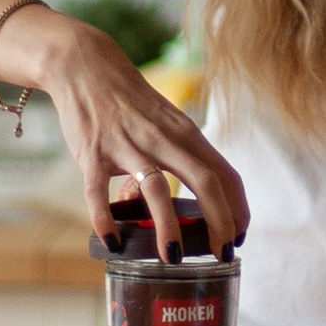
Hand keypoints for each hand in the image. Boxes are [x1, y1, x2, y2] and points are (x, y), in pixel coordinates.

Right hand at [23, 10, 248, 256]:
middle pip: (204, 181)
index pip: (225, 173)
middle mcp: (162, 140)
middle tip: (223, 254)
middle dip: (220, 221)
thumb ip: (176, 160)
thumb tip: (175, 205)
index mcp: (185, 134)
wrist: (85, 67)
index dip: (238, 207)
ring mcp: (127, 147)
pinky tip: (114, 243)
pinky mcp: (93, 154)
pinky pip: (98, 192)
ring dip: (168, 228)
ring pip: (156, 189)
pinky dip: (106, 220)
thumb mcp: (164, 124)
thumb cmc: (129, 102)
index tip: (241, 234)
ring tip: (174, 258)